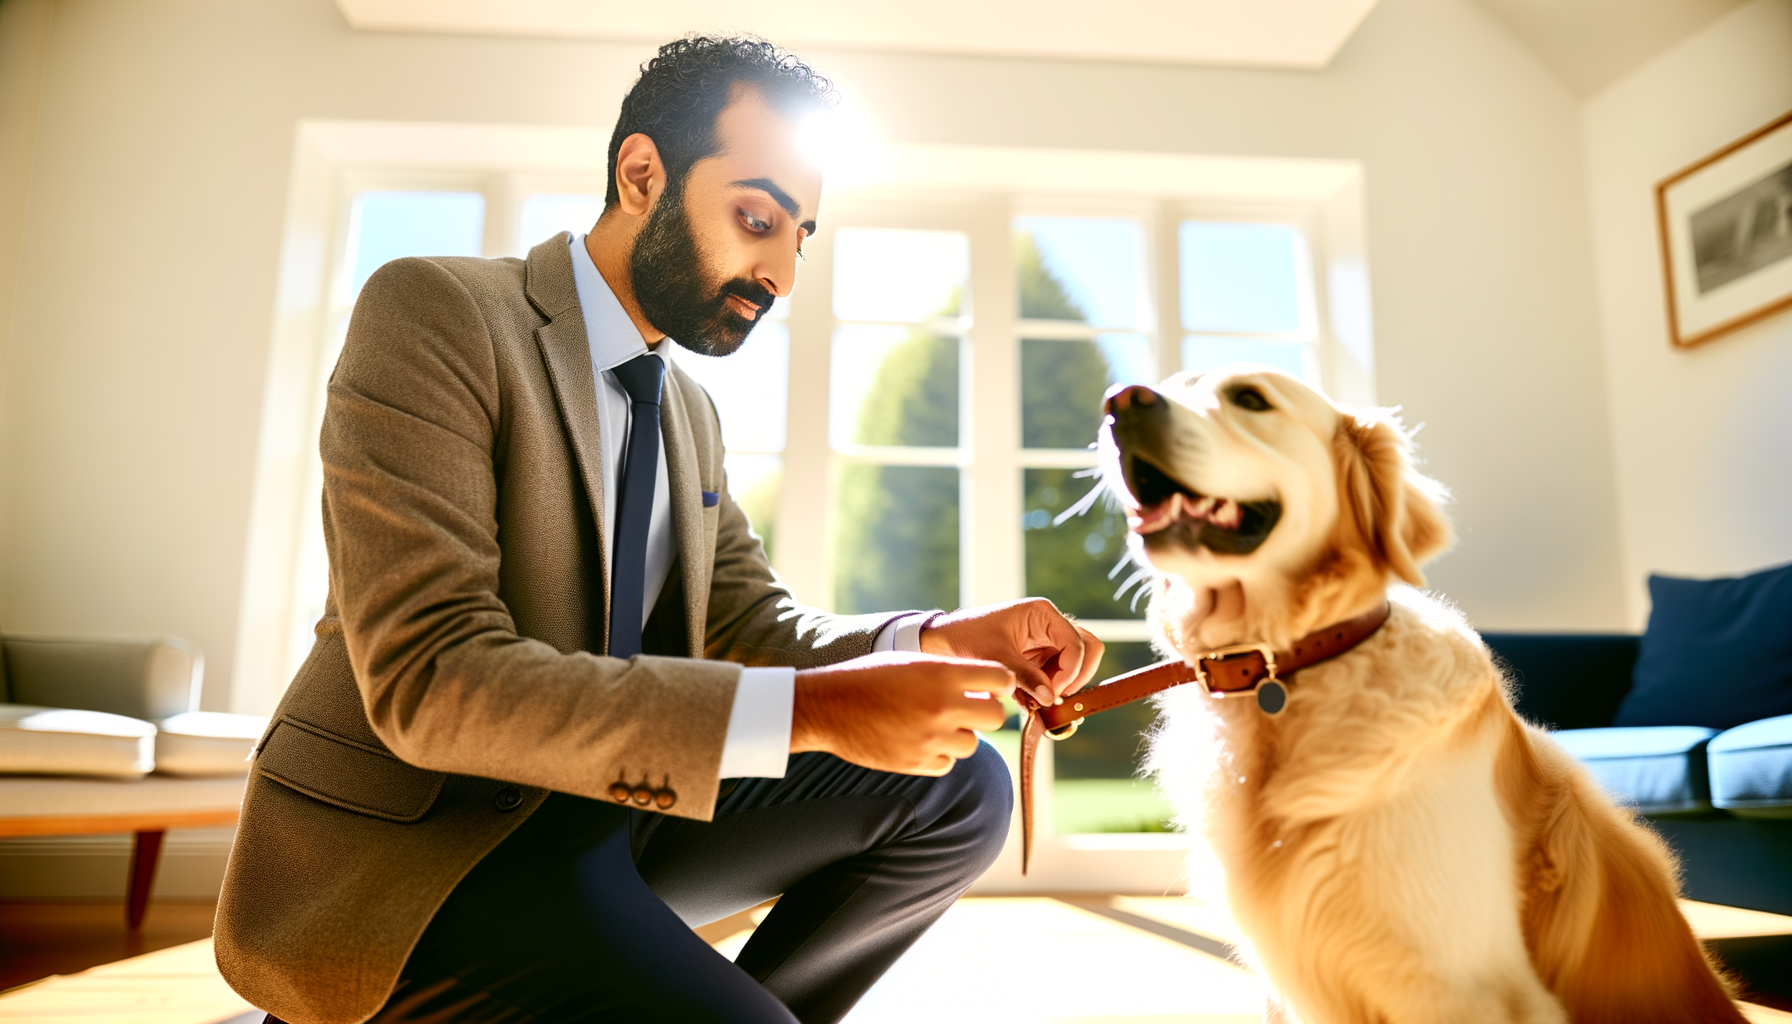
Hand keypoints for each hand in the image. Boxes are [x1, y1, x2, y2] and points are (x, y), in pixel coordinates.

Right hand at [790, 652, 1012, 774]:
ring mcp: (931, 739)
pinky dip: (938, 755)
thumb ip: (950, 672)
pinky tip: (917, 740)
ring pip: (971, 743)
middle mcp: (942, 707)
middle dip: (985, 712)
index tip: (991, 687)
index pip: (1001, 679)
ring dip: (958, 735)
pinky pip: (947, 763)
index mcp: (943, 674)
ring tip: (932, 723)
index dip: (1000, 683)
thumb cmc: (869, 677)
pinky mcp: (917, 764)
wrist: (828, 706)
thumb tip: (987, 686)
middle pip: (995, 717)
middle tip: (967, 708)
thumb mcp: (912, 661)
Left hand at [919, 598, 1103, 705]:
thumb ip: (1026, 677)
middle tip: (1054, 698)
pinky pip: (1057, 677)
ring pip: (1076, 666)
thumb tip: (1051, 699)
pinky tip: (1028, 702)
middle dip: (1076, 678)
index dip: (1070, 672)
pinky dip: (1048, 692)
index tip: (1052, 693)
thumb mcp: (996, 657)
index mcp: (1043, 614)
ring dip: (1062, 687)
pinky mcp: (1039, 659)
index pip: (1077, 644)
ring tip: (1036, 702)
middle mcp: (1050, 625)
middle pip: (1088, 650)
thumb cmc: (967, 638)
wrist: (944, 641)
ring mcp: (1046, 642)